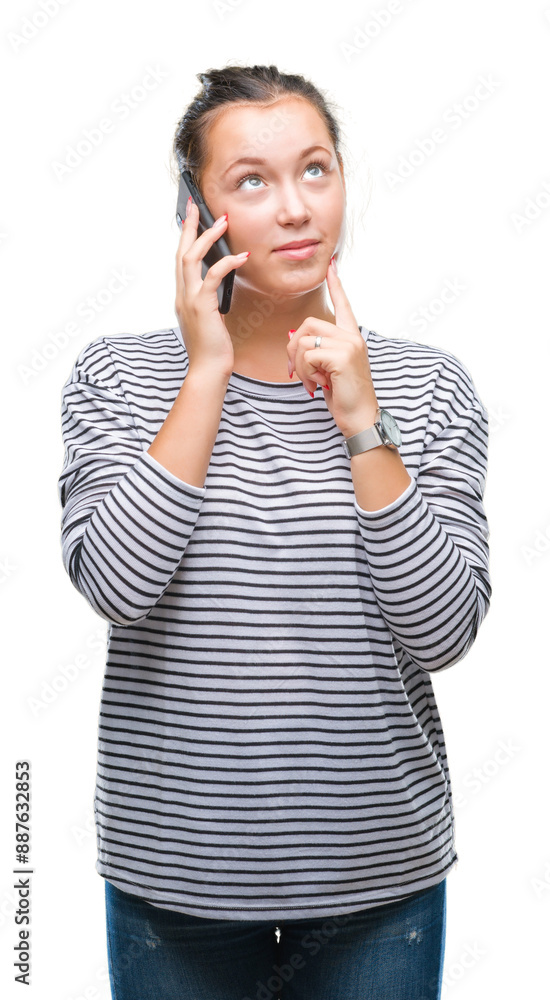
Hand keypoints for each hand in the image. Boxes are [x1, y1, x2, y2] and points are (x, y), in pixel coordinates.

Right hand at [175, 200, 249, 378]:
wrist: (208, 370)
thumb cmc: (212, 348)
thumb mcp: (208, 318)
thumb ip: (208, 300)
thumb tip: (215, 287)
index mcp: (183, 296)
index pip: (181, 259)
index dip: (185, 237)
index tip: (191, 217)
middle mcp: (181, 294)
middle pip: (181, 251)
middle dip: (189, 226)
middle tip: (196, 205)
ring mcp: (188, 299)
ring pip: (191, 258)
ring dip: (207, 237)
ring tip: (222, 222)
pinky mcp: (201, 306)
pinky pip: (212, 277)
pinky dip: (226, 264)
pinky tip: (241, 257)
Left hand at [287, 258, 379, 437]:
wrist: (361, 419)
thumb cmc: (345, 397)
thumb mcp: (328, 370)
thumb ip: (316, 351)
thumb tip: (292, 337)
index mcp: (352, 337)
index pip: (343, 305)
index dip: (336, 285)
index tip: (332, 265)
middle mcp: (352, 337)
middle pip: (307, 324)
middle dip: (293, 349)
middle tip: (297, 372)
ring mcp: (349, 345)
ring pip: (303, 340)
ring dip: (299, 365)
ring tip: (312, 382)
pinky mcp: (342, 356)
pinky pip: (307, 355)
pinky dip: (305, 373)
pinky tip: (317, 386)